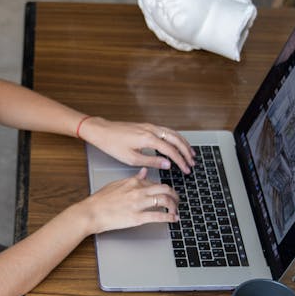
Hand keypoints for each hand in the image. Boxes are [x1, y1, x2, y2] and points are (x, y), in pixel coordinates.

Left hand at [79, 116, 194, 173]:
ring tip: (190, 153)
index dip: (181, 161)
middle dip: (186, 152)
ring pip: (173, 133)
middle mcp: (151, 130)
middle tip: (192, 162)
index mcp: (148, 138)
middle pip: (176, 139)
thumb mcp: (131, 158)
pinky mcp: (147, 125)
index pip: (171, 150)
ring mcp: (150, 126)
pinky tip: (177, 143)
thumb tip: (167, 164)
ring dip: (183, 143)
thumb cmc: (113, 144)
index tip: (186, 169)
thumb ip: (152, 161)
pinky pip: (167, 130)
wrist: (102, 131)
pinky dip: (176, 137)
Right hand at [79, 167, 178, 234]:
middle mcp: (138, 191)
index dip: (164, 189)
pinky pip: (158, 216)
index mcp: (133, 182)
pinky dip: (169, 217)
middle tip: (177, 200)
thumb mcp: (117, 184)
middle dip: (174, 195)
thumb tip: (144, 172)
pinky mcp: (137, 218)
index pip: (155, 182)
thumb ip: (133, 178)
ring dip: (174, 205)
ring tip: (176, 210)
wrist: (91, 212)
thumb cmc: (100, 200)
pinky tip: (173, 219)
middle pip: (164, 189)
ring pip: (164, 200)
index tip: (166, 193)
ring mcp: (138, 204)